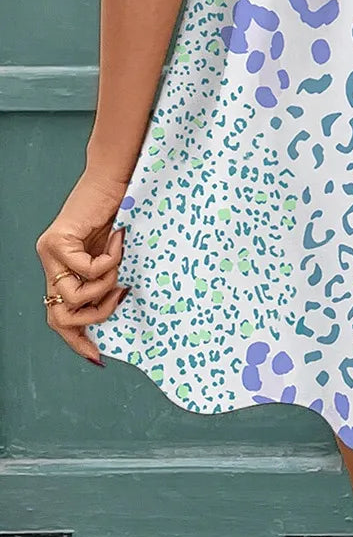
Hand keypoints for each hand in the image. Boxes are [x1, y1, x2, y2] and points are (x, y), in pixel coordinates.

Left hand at [36, 169, 129, 365]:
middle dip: (94, 316)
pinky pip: (86, 271)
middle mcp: (49, 265)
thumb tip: (118, 309)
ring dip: (105, 286)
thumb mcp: (112, 258)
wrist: (115, 179)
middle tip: (119, 296)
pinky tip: (117, 240)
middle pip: (59, 317)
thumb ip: (106, 280)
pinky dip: (109, 261)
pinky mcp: (55, 241)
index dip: (76, 341)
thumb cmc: (120, 214)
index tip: (97, 356)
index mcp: (62, 271)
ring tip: (119, 262)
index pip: (58, 318)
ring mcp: (48, 254)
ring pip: (73, 297)